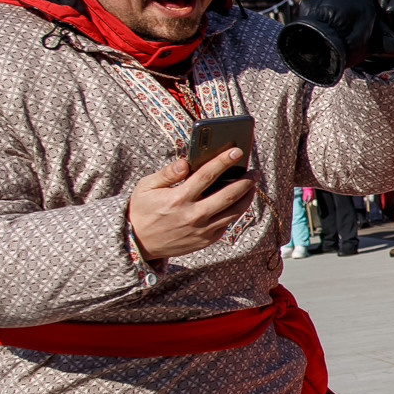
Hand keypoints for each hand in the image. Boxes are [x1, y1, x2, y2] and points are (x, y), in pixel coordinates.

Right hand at [128, 152, 252, 262]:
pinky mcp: (207, 240)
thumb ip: (167, 173)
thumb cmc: (142, 209)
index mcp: (177, 199)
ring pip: (234, 212)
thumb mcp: (145, 187)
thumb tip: (185, 161)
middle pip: (228, 195)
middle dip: (245, 181)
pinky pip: (227, 223)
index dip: (223, 161)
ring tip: (252, 185)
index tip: (237, 151)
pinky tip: (239, 200)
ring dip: (247, 197)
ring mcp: (202, 230)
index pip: (206, 175)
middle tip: (255, 171)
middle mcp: (193, 215)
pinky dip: (235, 211)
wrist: (138, 243)